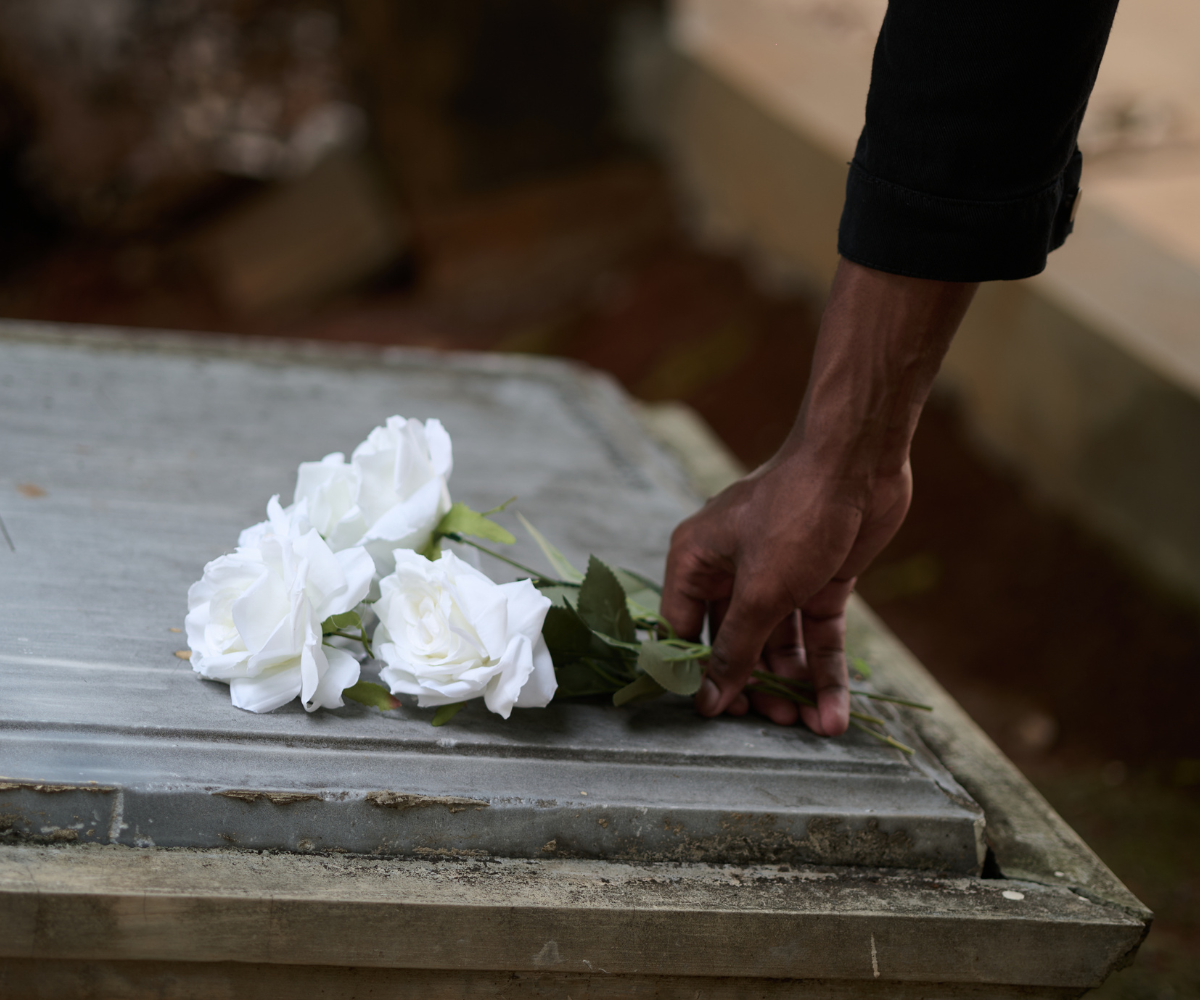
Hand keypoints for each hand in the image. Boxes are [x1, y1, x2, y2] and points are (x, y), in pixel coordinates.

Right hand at [661, 259, 976, 733]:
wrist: (859, 462)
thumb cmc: (795, 516)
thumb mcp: (760, 592)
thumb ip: (734, 650)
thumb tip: (708, 701)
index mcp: (696, 561)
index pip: (681, 630)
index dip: (696, 674)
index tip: (715, 718)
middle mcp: (730, 570)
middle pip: (735, 643)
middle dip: (755, 685)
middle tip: (774, 722)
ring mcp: (777, 575)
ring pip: (779, 643)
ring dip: (794, 685)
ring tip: (810, 725)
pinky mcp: (818, 580)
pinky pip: (815, 634)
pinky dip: (825, 671)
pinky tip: (836, 712)